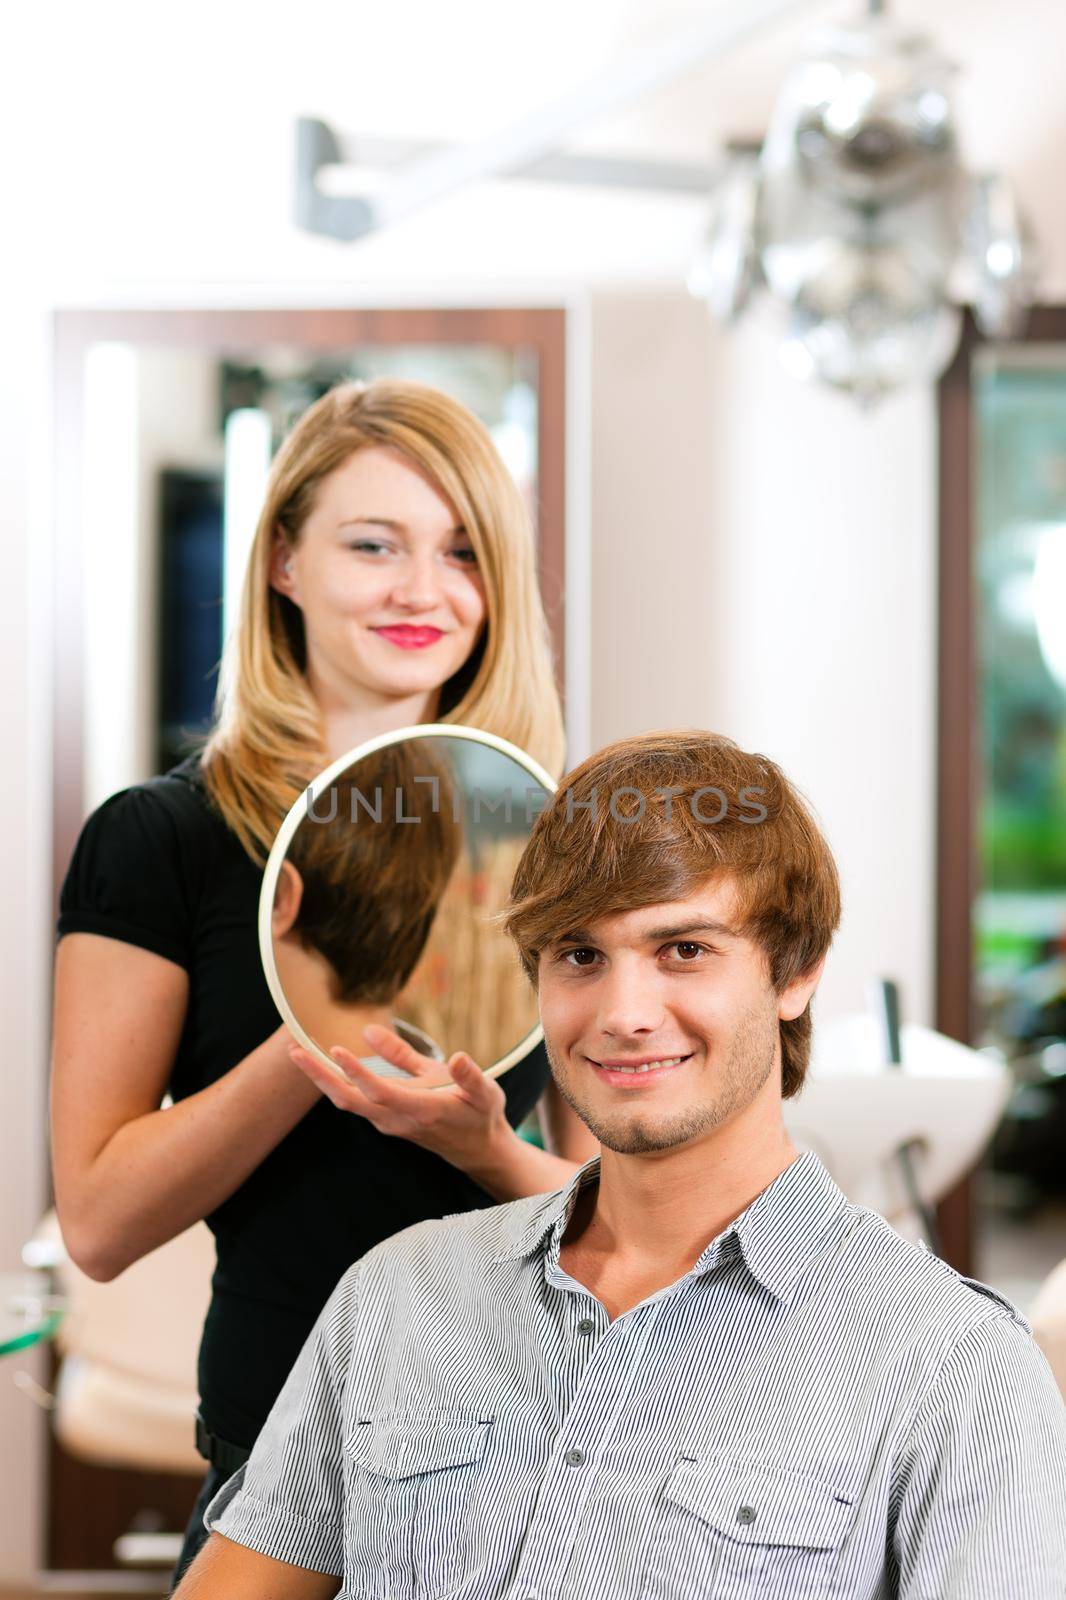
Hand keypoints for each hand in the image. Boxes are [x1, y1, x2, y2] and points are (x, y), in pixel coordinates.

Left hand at [287, 1024, 513, 1178]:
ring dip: (322, 1079)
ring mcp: (389, 1123)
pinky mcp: (386, 1119)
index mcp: (422, 1111)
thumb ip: (461, 1070)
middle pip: (349, 1101)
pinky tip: (325, 1065)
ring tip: (299, 1052)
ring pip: (347, 1102)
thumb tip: (456, 1053)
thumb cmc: (481, 1114)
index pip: (381, 1093)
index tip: (336, 1049)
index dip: (358, 1073)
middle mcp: (398, 1121)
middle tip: (294, 1050)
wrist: (480, 1150)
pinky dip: (335, 1083)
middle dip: (320, 1076)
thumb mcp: (481, 1088)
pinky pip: (354, 1102)